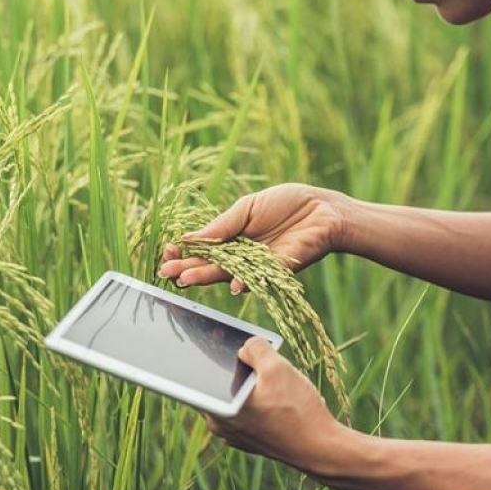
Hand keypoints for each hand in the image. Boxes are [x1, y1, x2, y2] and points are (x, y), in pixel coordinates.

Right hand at [159, 183, 348, 292]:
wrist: (323, 209)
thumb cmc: (286, 204)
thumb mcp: (247, 208)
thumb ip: (222, 225)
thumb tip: (189, 237)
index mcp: (232, 239)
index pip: (202, 249)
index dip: (184, 252)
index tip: (168, 251)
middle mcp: (242, 257)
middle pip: (210, 265)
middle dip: (187, 268)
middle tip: (167, 272)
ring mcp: (259, 267)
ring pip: (229, 275)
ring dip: (207, 277)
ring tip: (186, 278)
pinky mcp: (279, 271)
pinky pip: (260, 279)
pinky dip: (247, 282)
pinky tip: (234, 285)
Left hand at [203, 337, 345, 474]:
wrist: (322, 449)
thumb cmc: (297, 411)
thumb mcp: (277, 368)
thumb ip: (255, 348)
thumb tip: (245, 345)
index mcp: (217, 409)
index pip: (196, 376)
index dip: (203, 354)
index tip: (210, 339)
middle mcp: (220, 425)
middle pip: (218, 384)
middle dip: (233, 366)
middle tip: (249, 350)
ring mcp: (235, 434)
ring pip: (236, 397)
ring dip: (249, 382)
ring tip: (272, 373)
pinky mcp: (251, 439)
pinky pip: (248, 410)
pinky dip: (258, 398)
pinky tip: (279, 392)